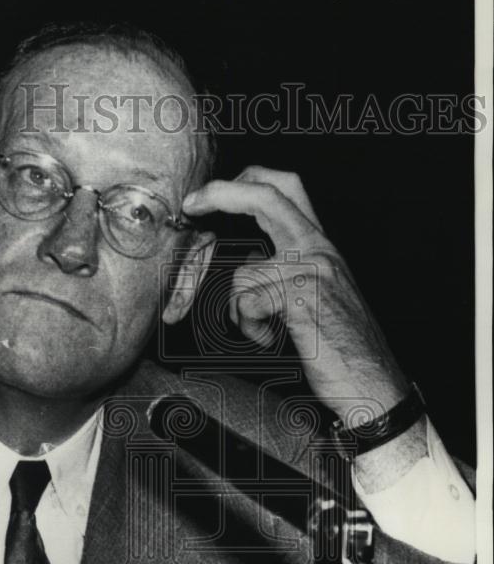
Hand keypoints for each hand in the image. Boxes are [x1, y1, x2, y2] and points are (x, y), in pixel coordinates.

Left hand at [183, 167, 408, 423]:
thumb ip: (285, 271)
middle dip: (223, 192)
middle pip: (267, 196)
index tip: (211, 192)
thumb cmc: (340, 347)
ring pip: (243, 273)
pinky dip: (250, 328)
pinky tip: (270, 339)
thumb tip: (248, 260)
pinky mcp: (302, 298)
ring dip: (241, 311)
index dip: (246, 180)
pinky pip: (248, 304)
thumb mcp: (314, 296)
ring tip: (264, 331)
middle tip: (193, 204)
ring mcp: (313, 271)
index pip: (287, 189)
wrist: (371, 383)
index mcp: (321, 246)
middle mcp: (319, 251)